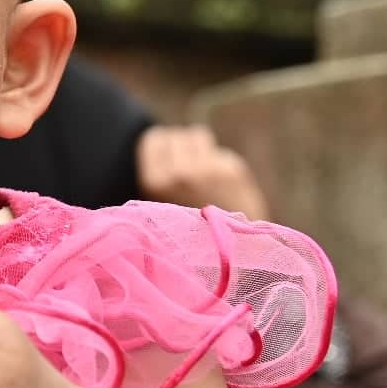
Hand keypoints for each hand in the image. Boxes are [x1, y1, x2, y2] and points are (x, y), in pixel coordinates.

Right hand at [137, 124, 269, 220]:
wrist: (225, 252)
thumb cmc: (186, 227)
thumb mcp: (156, 203)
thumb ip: (158, 172)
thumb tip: (162, 137)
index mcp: (155, 181)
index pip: (154, 138)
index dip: (162, 145)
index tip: (167, 159)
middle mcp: (180, 172)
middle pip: (178, 135)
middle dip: (182, 147)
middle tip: (187, 170)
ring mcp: (208, 169)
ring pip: (199, 137)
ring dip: (201, 150)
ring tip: (202, 174)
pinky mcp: (232, 171)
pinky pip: (220, 153)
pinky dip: (220, 164)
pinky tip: (221, 186)